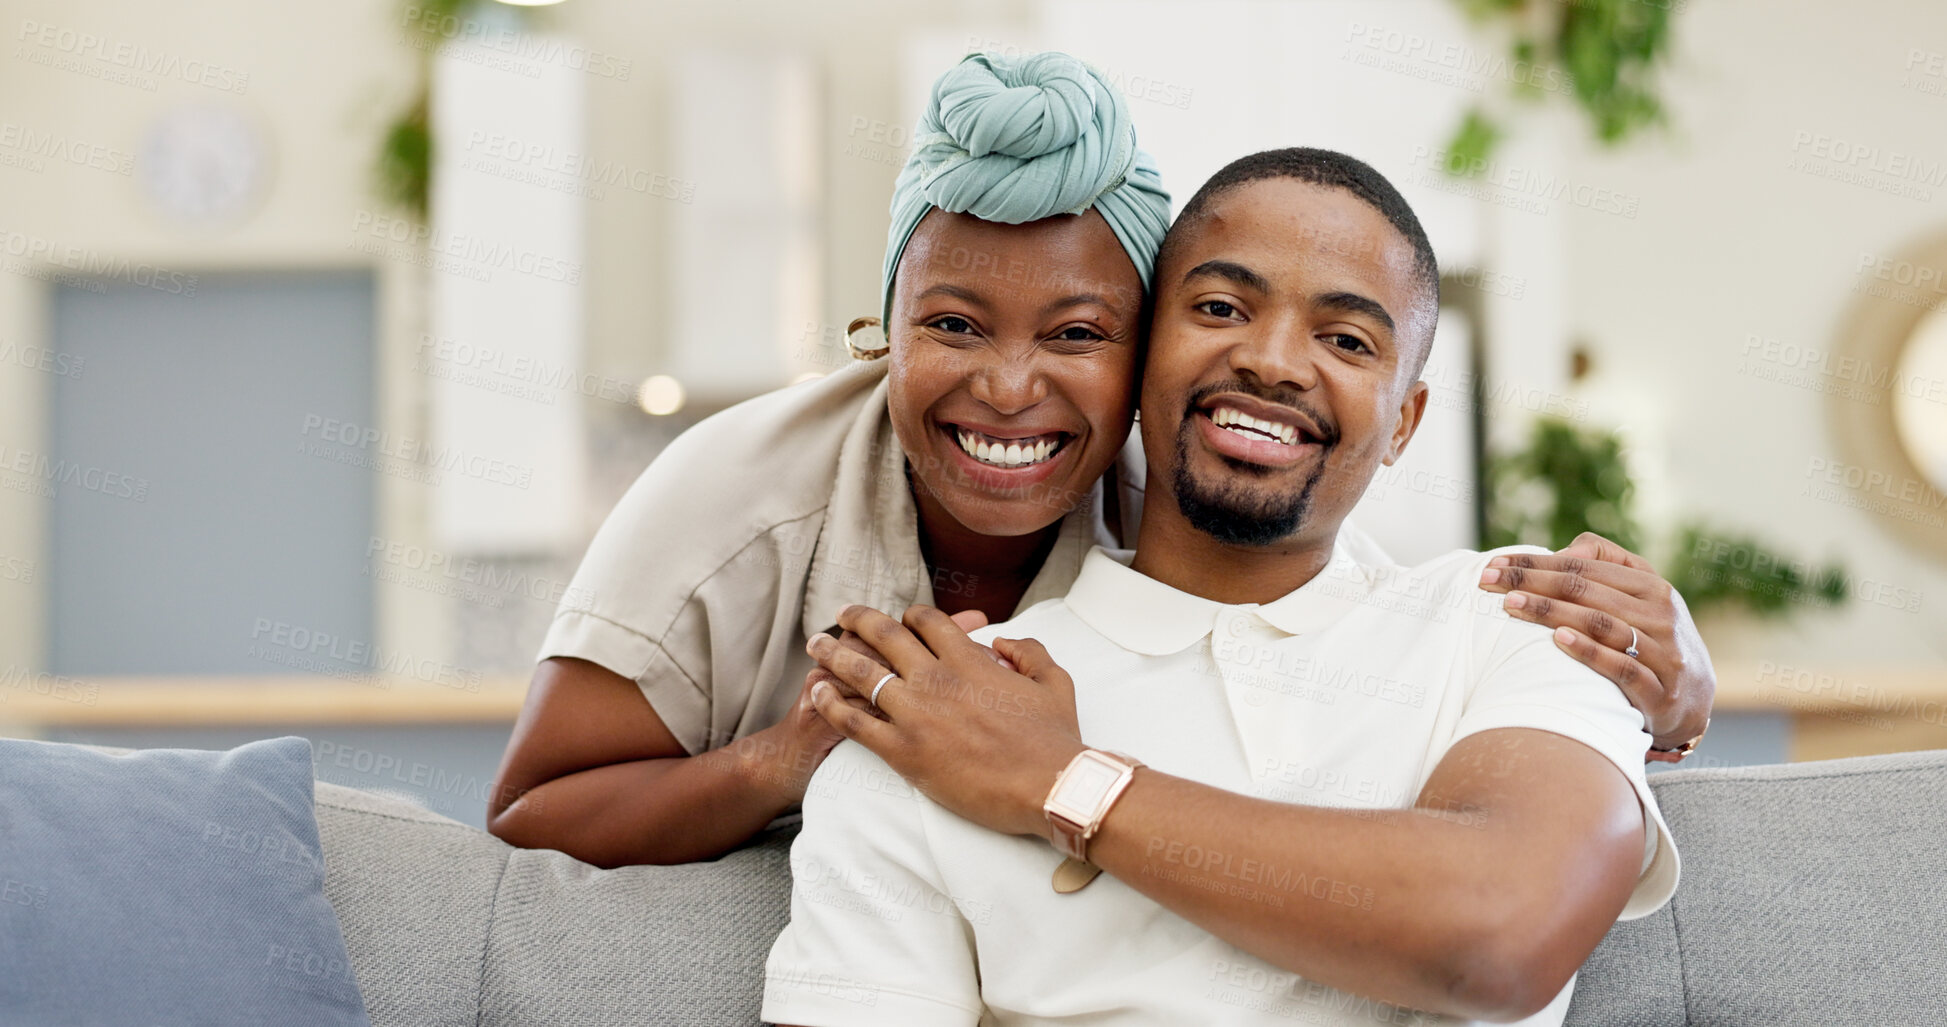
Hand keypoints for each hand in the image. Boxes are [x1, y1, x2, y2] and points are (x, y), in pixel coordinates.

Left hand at [805, 604, 1083, 838]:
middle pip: (884, 636)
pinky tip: (817, 693)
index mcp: (969, 659)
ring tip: (814, 645)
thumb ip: (1028, 651)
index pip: (927, 622)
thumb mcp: (1054, 681)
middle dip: (858, 620)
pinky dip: (831, 703)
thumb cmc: (1055, 739)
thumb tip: (1001, 641)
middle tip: (841, 614)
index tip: (897, 618)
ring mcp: (916, 713)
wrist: (1048, 786)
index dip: (908, 615)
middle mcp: (936, 678)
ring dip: (833, 654)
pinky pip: (855, 721)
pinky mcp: (904, 751)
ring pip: (862, 673)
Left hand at [1477, 532, 1714, 752]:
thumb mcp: (1641, 599)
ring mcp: (1662, 653)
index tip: (1494, 564)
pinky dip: (1589, 652)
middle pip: (1586, 591)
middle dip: (1532, 583)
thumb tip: (1563, 550)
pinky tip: (1557, 640)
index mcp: (1652, 586)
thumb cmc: (1652, 640)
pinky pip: (1621, 667)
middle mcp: (1660, 615)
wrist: (1693, 700)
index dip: (1536, 563)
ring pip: (1600, 624)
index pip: (1584, 567)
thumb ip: (1606, 568)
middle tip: (1488, 582)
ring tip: (1511, 605)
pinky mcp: (1659, 692)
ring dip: (1551, 612)